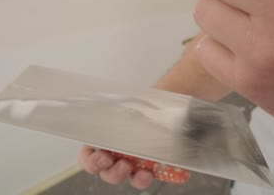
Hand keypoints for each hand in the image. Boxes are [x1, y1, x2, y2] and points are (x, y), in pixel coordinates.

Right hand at [77, 33, 229, 188]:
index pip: (90, 150)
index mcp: (110, 132)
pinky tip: (161, 172)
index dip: (90, 158)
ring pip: (128, 176)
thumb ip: (126, 109)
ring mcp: (140, 157)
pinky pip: (154, 176)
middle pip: (105, 169)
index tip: (101, 156)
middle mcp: (122, 147)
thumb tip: (112, 114)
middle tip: (120, 164)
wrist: (184, 95)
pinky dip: (156, 177)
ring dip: (131, 178)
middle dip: (109, 171)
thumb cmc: (157, 97)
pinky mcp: (160, 163)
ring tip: (141, 173)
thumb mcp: (138, 100)